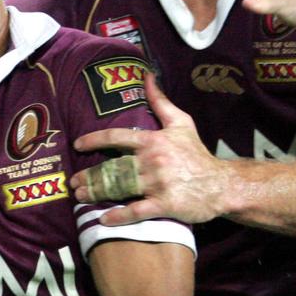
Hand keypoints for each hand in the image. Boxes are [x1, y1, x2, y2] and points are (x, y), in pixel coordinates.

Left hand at [70, 75, 228, 225]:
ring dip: (97, 193)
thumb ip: (161, 101)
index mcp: (154, 140)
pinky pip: (136, 211)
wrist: (221, 184)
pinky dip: (118, 216)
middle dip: (90, 175)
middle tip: (74, 182)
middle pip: (113, 167)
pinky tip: (103, 219)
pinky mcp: (164, 205)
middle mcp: (152, 161)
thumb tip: (146, 76)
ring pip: (119, 187)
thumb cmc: (197, 154)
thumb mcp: (182, 123)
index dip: (94, 140)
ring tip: (81, 197)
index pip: (117, 137)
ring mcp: (158, 183)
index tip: (78, 145)